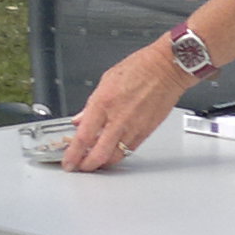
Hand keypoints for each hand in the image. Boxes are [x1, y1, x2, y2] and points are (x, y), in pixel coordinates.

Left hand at [60, 39, 194, 171]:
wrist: (167, 68)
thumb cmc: (140, 68)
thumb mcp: (106, 81)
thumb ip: (90, 105)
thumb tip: (79, 120)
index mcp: (103, 103)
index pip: (83, 137)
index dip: (72, 154)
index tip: (68, 161)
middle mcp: (118, 118)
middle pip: (98, 154)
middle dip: (86, 165)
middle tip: (79, 167)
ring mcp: (133, 127)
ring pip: (115, 157)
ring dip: (102, 163)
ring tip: (94, 161)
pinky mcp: (146, 132)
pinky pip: (129, 150)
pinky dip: (118, 155)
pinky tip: (112, 152)